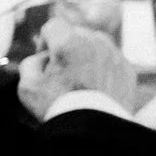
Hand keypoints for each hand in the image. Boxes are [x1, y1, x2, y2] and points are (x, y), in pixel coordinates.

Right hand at [16, 19, 137, 119]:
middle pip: (77, 33)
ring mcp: (114, 54)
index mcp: (68, 42)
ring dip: (87, 54)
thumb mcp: (28, 86)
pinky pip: (112, 60)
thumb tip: (43, 57)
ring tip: (80, 78)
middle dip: (67, 47)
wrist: (93, 129)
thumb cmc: (58, 107)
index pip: (54, 26)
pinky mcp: (127, 69)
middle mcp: (94, 42)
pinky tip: (95, 86)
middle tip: (62, 70)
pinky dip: (104, 68)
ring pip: (97, 44)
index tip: (46, 56)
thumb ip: (31, 63)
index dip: (45, 39)